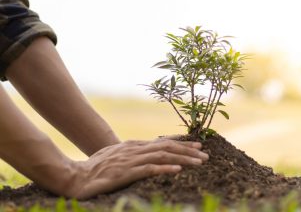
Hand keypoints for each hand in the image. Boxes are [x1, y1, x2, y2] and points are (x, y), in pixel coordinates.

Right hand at [67, 139, 208, 198]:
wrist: (76, 176)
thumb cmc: (96, 167)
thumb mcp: (117, 156)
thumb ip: (133, 154)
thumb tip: (148, 154)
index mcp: (133, 145)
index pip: (162, 142)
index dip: (181, 144)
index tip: (197, 145)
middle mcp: (134, 149)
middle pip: (166, 147)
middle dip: (188, 150)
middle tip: (205, 154)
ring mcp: (130, 160)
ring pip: (162, 155)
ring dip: (183, 158)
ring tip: (200, 162)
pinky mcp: (125, 173)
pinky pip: (148, 169)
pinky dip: (164, 168)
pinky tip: (178, 170)